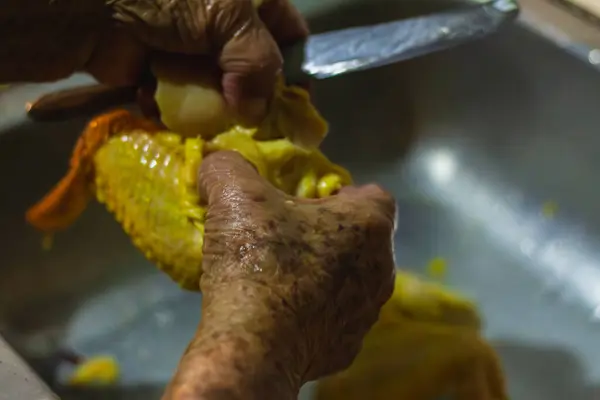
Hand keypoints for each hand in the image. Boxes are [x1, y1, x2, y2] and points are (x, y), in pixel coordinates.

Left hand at [1, 0, 307, 116]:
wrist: (87, 6)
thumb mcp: (227, 16)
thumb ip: (258, 62)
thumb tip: (259, 111)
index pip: (287, 30)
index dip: (296, 65)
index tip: (296, 101)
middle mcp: (218, 23)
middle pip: (253, 67)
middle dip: (252, 95)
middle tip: (254, 122)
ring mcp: (188, 48)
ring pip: (220, 89)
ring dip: (213, 105)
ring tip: (205, 114)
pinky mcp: (162, 71)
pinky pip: (185, 98)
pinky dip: (179, 106)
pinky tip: (163, 100)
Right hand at [162, 151, 396, 398]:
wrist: (253, 344)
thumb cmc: (256, 261)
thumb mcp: (234, 195)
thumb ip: (228, 166)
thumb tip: (218, 160)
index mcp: (368, 224)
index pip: (373, 195)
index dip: (341, 193)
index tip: (308, 201)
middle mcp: (381, 268)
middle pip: (361, 238)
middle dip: (328, 233)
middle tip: (286, 235)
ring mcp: (367, 312)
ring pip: (351, 279)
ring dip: (324, 272)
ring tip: (282, 274)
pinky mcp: (349, 346)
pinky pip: (335, 317)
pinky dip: (315, 311)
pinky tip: (282, 311)